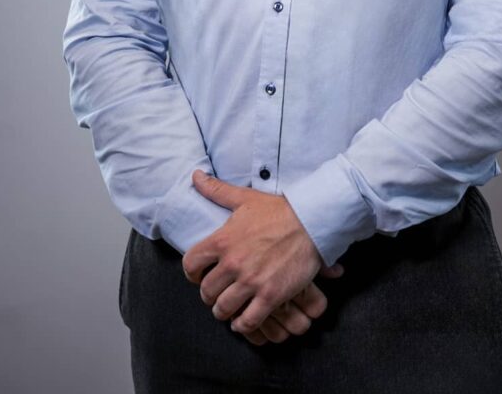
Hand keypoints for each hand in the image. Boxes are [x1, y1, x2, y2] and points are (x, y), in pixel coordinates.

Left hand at [183, 171, 341, 342]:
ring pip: (223, 309)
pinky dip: (243, 325)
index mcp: (223, 240)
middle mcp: (233, 263)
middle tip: (218, 293)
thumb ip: (216, 190)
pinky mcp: (270, 295)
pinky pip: (248, 321)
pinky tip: (244, 320)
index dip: (192, 273)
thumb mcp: (245, 198)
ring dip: (224, 311)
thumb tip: (195, 176)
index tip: (199, 275)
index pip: (190, 264)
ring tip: (229, 308)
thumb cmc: (278, 210)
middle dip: (209, 294)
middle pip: (206, 291)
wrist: (311, 222)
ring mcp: (251, 281)